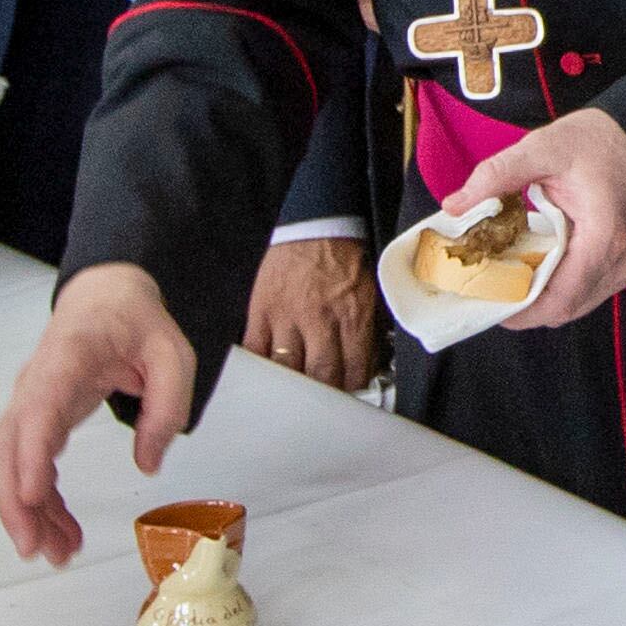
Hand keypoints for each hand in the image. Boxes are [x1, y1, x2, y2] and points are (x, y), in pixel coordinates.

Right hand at [0, 262, 195, 565]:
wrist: (105, 297)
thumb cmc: (138, 322)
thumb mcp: (173, 354)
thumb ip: (167, 405)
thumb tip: (148, 462)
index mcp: (68, 358)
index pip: (39, 409)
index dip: (30, 454)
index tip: (31, 494)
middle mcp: (36, 384)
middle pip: (9, 447)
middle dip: (15, 502)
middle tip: (36, 549)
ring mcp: (31, 403)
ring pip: (11, 464)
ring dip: (26, 513)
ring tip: (57, 555)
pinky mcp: (38, 421)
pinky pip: (29, 467)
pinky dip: (41, 503)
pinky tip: (62, 533)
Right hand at [242, 237, 377, 389]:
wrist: (315, 224)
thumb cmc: (343, 257)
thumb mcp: (369, 290)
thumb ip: (367, 328)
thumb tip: (367, 362)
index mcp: (352, 314)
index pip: (354, 368)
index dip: (353, 388)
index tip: (351, 394)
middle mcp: (319, 319)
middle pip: (321, 375)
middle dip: (324, 394)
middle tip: (324, 400)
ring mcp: (287, 317)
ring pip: (288, 369)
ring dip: (293, 385)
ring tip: (297, 393)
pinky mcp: (261, 311)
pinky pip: (257, 350)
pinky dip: (262, 367)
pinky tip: (268, 375)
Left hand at [442, 107, 625, 330]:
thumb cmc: (594, 140)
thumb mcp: (540, 148)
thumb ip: (496, 176)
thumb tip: (455, 206)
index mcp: (606, 234)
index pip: (560, 298)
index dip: (521, 311)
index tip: (488, 303)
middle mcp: (625, 256)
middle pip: (566, 308)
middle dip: (526, 306)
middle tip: (491, 291)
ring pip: (578, 304)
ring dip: (544, 298)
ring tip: (512, 278)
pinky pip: (590, 290)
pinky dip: (562, 287)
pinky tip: (540, 268)